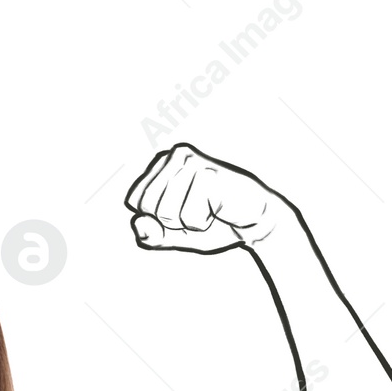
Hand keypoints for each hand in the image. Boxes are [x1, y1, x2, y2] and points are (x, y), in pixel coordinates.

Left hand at [124, 142, 291, 252]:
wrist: (256, 222)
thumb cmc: (214, 224)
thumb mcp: (174, 234)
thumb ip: (151, 235)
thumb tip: (139, 223)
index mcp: (161, 164)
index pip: (134, 201)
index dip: (156, 219)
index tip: (182, 211)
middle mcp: (174, 155)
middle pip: (147, 206)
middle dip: (172, 222)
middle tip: (198, 212)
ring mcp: (192, 161)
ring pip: (166, 212)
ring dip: (189, 223)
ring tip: (209, 209)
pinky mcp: (209, 173)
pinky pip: (189, 216)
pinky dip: (204, 222)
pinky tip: (219, 208)